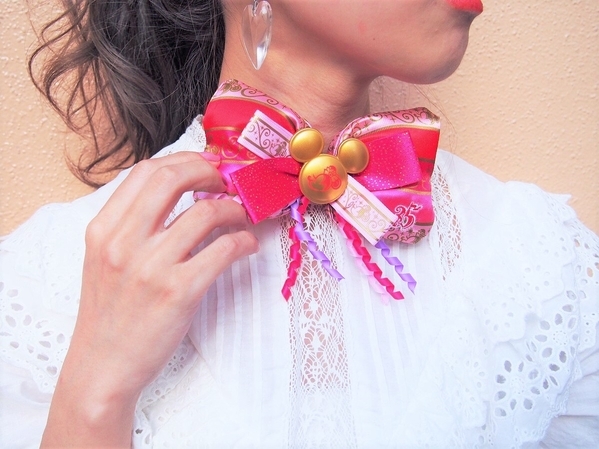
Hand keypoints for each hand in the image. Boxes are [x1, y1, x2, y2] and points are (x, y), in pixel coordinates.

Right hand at [41, 152, 257, 447]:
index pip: (145, 171)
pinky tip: (246, 246)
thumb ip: (132, 225)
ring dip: (235, 209)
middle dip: (210, 171)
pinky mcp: (179, 291)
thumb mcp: (104, 260)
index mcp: (103, 229)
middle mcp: (124, 242)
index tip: (206, 165)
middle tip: (229, 182)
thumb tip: (177, 194)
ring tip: (243, 217)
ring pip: (206, 213)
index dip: (184, 160)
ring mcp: (151, 266)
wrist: (103, 367)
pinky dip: (243, 241)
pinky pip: (223, 249)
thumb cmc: (109, 314)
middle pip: (174, 179)